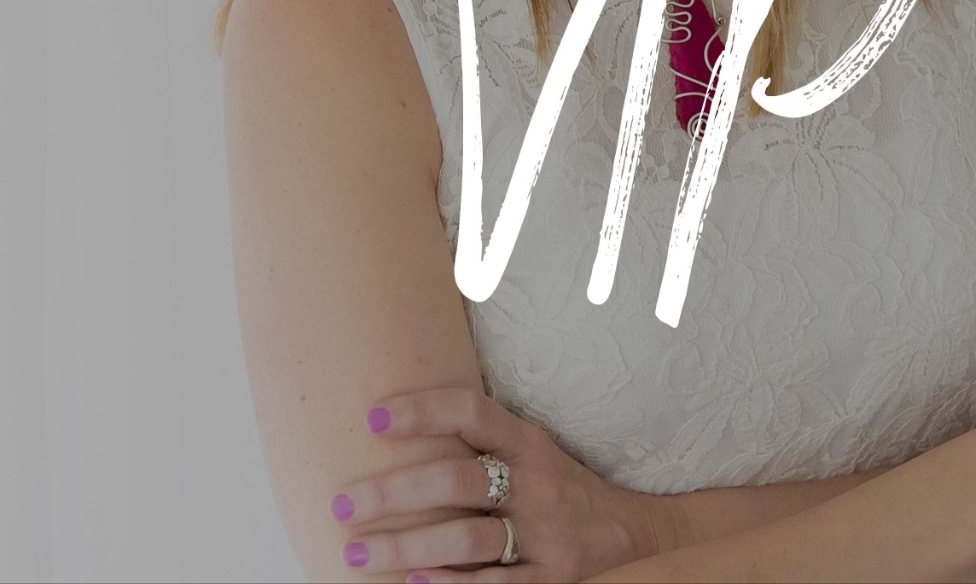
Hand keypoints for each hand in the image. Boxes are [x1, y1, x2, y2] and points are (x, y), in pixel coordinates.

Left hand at [332, 386, 673, 581]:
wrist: (633, 529)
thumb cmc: (557, 485)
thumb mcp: (529, 449)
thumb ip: (479, 439)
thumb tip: (388, 422)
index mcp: (528, 442)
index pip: (473, 413)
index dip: (425, 410)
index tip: (372, 420)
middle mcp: (538, 483)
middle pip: (458, 480)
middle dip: (393, 493)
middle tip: (342, 504)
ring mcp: (547, 534)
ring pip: (468, 538)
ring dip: (406, 546)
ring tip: (358, 553)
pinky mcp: (554, 578)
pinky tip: (412, 581)